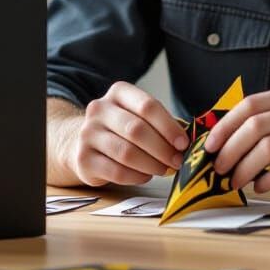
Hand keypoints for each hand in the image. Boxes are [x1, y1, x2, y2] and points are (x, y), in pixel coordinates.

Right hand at [67, 82, 189, 187]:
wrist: (83, 141)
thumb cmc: (121, 129)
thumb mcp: (138, 115)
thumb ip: (160, 124)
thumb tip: (186, 142)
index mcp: (118, 92)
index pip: (147, 106)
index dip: (168, 126)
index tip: (183, 143)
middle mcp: (99, 109)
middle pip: (137, 130)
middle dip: (162, 148)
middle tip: (177, 161)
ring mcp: (88, 134)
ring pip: (126, 153)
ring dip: (151, 165)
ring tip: (164, 169)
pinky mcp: (83, 159)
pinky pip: (116, 171)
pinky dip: (136, 176)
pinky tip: (146, 176)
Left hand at [203, 84, 269, 193]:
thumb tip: (229, 141)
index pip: (250, 105)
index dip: (225, 125)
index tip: (209, 145)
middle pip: (255, 126)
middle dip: (231, 149)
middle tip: (219, 168)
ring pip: (268, 148)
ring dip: (245, 168)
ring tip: (236, 181)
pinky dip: (268, 180)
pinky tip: (261, 187)